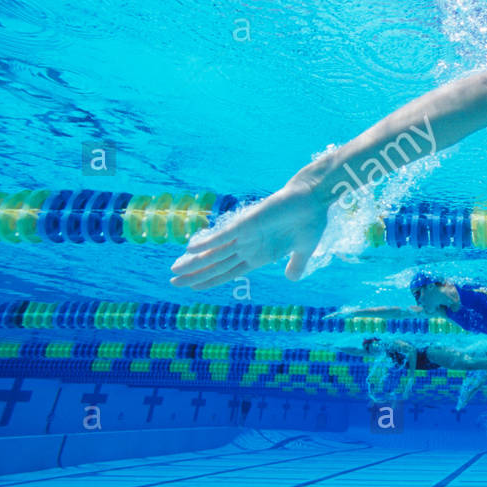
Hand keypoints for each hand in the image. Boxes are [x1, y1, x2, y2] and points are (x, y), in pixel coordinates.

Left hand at [170, 179, 327, 288]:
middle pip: (215, 264)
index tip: (192, 288)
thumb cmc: (310, 221)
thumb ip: (295, 264)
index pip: (228, 272)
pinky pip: (224, 234)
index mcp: (259, 256)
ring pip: (215, 251)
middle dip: (194, 273)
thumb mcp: (304, 250)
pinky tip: (190, 248)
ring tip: (174, 270)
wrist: (315, 198)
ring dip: (194, 261)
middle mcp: (248, 246)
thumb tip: (291, 278)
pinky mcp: (247, 222)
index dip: (210, 280)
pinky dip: (207, 241)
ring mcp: (246, 234)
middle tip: (172, 282)